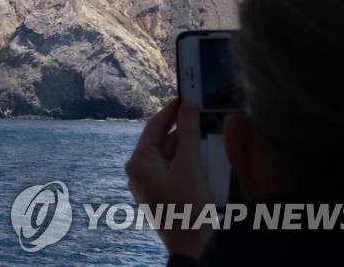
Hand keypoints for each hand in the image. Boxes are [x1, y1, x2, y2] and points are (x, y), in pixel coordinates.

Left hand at [125, 99, 213, 257]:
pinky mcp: (159, 193)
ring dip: (186, 145)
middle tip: (200, 111)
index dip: (171, 109)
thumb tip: (188, 106)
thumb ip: (188, 133)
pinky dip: (185, 160)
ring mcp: (147, 183)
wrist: (192, 247)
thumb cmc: (189, 209)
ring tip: (205, 132)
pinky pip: (171, 169)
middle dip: (181, 128)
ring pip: (168, 155)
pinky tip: (202, 156)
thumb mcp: (191, 166)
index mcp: (139, 162)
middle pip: (161, 140)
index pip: (154, 126)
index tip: (185, 96)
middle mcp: (138, 171)